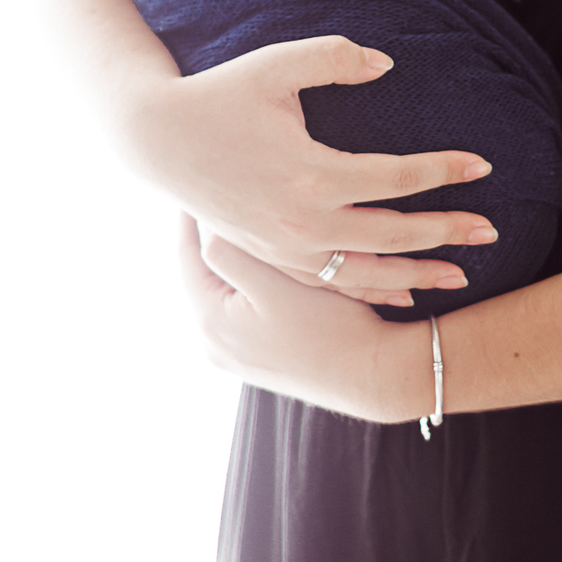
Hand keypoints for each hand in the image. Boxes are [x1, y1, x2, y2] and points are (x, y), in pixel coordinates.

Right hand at [125, 35, 497, 305]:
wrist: (157, 140)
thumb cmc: (220, 94)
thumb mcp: (277, 64)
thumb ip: (336, 58)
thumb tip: (387, 65)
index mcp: (311, 173)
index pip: (396, 177)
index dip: (443, 171)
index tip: (483, 167)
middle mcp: (303, 221)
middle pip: (392, 232)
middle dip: (446, 232)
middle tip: (491, 230)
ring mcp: (287, 246)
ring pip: (366, 268)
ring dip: (417, 272)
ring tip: (464, 277)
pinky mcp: (273, 255)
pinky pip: (333, 280)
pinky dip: (371, 286)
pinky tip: (403, 292)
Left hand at [179, 215, 425, 421]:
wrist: (373, 376)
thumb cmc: (329, 327)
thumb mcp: (274, 284)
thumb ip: (232, 252)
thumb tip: (205, 220)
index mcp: (211, 322)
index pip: (187, 256)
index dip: (191, 218)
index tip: (195, 185)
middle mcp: (214, 343)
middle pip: (205, 273)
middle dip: (213, 236)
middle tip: (218, 196)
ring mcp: (235, 353)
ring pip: (226, 288)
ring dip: (234, 258)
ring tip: (241, 220)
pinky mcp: (258, 356)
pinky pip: (244, 306)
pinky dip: (252, 280)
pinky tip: (268, 259)